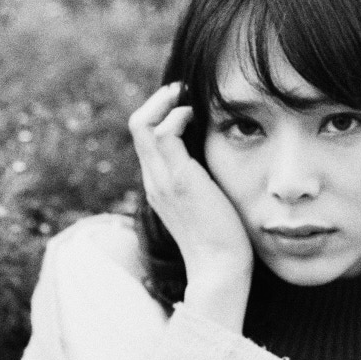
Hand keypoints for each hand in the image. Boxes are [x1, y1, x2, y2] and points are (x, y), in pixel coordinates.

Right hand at [128, 83, 252, 329]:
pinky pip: (164, 133)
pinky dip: (177, 116)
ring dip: (165, 101)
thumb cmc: (224, 242)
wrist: (219, 270)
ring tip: (186, 95)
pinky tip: (197, 115)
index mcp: (159, 186)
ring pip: (142, 124)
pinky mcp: (178, 179)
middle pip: (136, 125)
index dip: (160, 115)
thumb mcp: (210, 204)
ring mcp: (161, 180)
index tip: (184, 103)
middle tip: (182, 90)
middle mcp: (153, 180)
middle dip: (158, 100)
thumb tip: (221, 163)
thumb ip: (206, 182)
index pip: (145, 139)